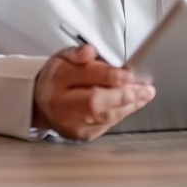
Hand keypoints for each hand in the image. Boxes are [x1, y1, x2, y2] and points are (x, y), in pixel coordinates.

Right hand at [33, 44, 154, 140]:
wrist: (42, 103)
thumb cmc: (58, 77)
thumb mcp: (64, 56)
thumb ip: (78, 52)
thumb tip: (89, 52)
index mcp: (59, 78)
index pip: (87, 77)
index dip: (111, 76)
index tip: (130, 74)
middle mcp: (63, 104)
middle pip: (95, 103)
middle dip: (124, 96)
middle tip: (144, 89)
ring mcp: (71, 123)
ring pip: (104, 117)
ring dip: (129, 105)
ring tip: (145, 94)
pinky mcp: (82, 135)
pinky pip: (106, 125)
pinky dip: (122, 113)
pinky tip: (133, 103)